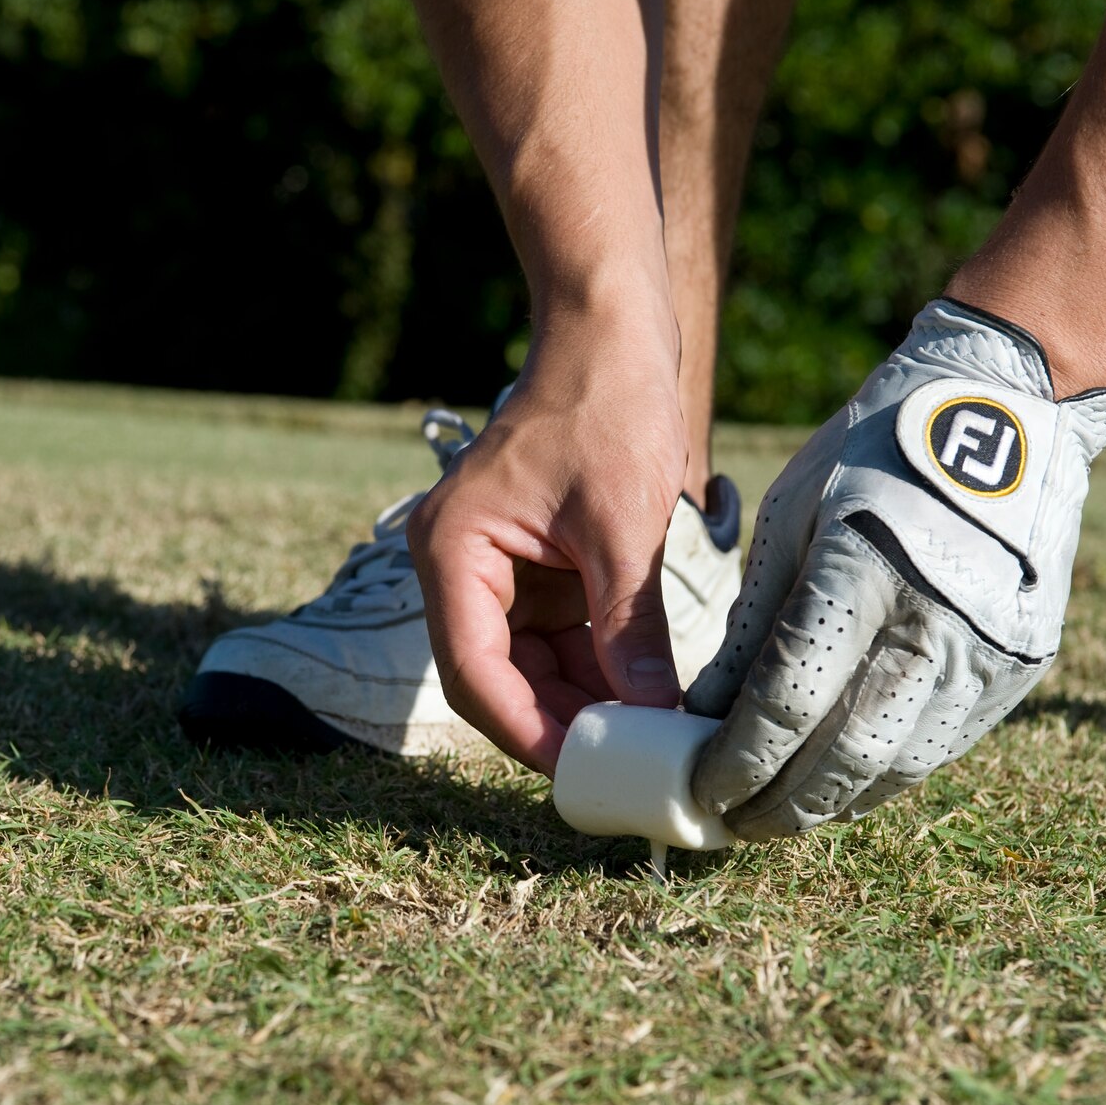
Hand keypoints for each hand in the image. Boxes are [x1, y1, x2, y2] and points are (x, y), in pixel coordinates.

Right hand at [409, 320, 688, 773]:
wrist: (611, 332)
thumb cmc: (606, 405)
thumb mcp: (623, 526)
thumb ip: (629, 626)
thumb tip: (653, 715)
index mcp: (452, 551)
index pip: (475, 671)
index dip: (527, 730)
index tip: (584, 772)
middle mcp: (458, 566)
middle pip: (496, 678)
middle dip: (559, 724)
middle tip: (625, 770)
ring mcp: (493, 569)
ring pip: (528, 665)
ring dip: (582, 701)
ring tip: (646, 740)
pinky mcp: (532, 567)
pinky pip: (555, 636)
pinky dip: (596, 666)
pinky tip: (644, 694)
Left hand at [684, 299, 1105, 837]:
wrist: (1006, 412)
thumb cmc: (873, 456)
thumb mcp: (793, 518)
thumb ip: (753, 622)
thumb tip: (704, 716)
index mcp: (861, 574)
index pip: (786, 703)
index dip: (736, 760)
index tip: (698, 786)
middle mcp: (933, 622)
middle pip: (845, 755)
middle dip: (779, 804)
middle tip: (731, 824)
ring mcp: (988, 651)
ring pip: (900, 766)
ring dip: (833, 803)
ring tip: (779, 815)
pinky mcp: (1020, 666)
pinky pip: (942, 745)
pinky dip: (886, 775)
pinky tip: (842, 783)